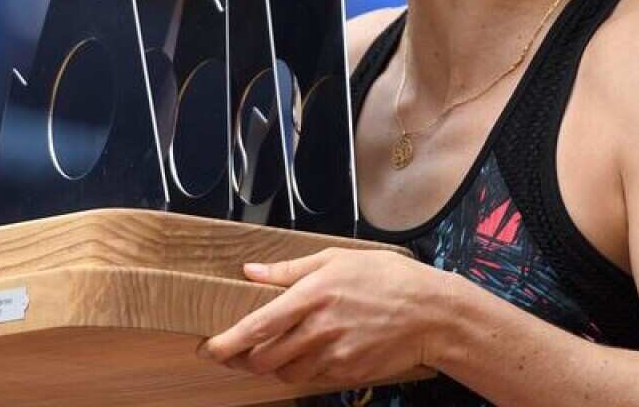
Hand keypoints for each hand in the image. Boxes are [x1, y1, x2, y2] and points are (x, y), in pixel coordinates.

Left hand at [195, 246, 454, 385]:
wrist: (432, 313)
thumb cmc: (387, 278)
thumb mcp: (337, 259)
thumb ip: (289, 269)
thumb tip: (251, 272)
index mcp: (312, 296)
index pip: (257, 327)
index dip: (226, 342)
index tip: (207, 348)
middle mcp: (319, 329)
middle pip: (264, 358)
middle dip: (243, 360)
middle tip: (234, 353)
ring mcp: (335, 355)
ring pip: (286, 373)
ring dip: (272, 367)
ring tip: (274, 351)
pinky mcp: (348, 373)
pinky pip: (313, 378)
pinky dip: (303, 370)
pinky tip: (309, 354)